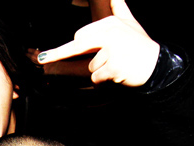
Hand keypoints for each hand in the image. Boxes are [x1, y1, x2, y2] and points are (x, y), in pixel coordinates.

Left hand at [37, 0, 159, 86]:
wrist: (158, 65)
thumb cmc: (140, 46)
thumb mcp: (130, 23)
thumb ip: (118, 8)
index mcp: (110, 23)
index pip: (79, 37)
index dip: (64, 50)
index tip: (43, 57)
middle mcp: (110, 34)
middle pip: (78, 48)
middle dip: (82, 56)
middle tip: (76, 58)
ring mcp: (112, 50)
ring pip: (91, 67)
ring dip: (101, 71)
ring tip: (119, 65)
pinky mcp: (114, 67)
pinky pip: (97, 78)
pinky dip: (105, 80)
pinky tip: (119, 74)